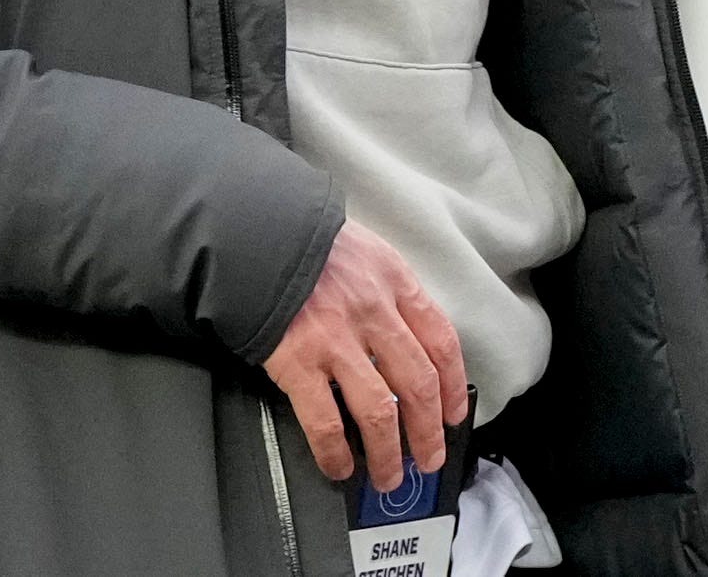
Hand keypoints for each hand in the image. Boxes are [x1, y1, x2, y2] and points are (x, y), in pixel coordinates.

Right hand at [263, 221, 467, 490]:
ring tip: (389, 476)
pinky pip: (326, 422)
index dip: (453, 386)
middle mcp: (373, 312)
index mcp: (395, 282)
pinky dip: (336, 453)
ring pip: (380, 412)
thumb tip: (408, 343)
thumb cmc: (310, 244)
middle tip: (429, 458)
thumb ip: (390, 293)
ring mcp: (336, 340)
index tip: (453, 414)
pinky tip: (340, 467)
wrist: (254, 231)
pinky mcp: (298, 362)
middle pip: (418, 384)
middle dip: (429, 432)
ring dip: (390, 453)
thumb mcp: (367, 252)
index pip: (442, 342)